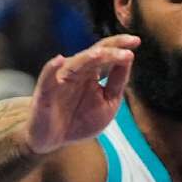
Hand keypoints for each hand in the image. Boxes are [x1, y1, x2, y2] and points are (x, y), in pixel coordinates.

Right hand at [26, 34, 140, 153]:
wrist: (53, 140)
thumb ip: (117, 82)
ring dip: (87, 58)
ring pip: (75, 65)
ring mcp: (60, 80)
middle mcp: (76, 72)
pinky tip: (59, 60)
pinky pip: (47, 78)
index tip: (136, 41)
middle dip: (110, 49)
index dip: (119, 46)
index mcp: (91, 73)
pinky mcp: (45, 93)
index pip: (106, 54)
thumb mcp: (108, 103)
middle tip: (129, 43)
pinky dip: (51, 69)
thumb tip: (128, 58)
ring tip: (101, 54)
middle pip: (93, 55)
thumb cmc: (80, 120)